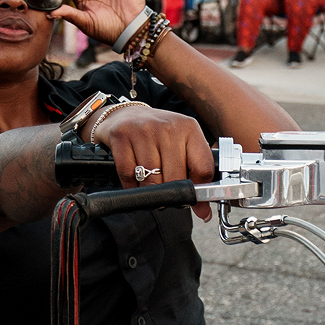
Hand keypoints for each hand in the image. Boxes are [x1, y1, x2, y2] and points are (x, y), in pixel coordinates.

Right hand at [90, 105, 215, 220]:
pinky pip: (128, 175)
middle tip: (168, 196)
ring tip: (152, 189)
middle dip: (172, 194)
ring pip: (152, 180)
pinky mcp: (121, 136)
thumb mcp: (182, 144)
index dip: (199, 191)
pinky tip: (136, 183)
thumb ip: (196, 172)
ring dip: (151, 192)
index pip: (203, 168)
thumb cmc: (157, 133)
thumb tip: (203, 211)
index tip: (193, 200)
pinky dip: (132, 186)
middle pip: (176, 178)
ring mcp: (143, 130)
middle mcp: (168, 127)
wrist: (124, 114)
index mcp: (189, 129)